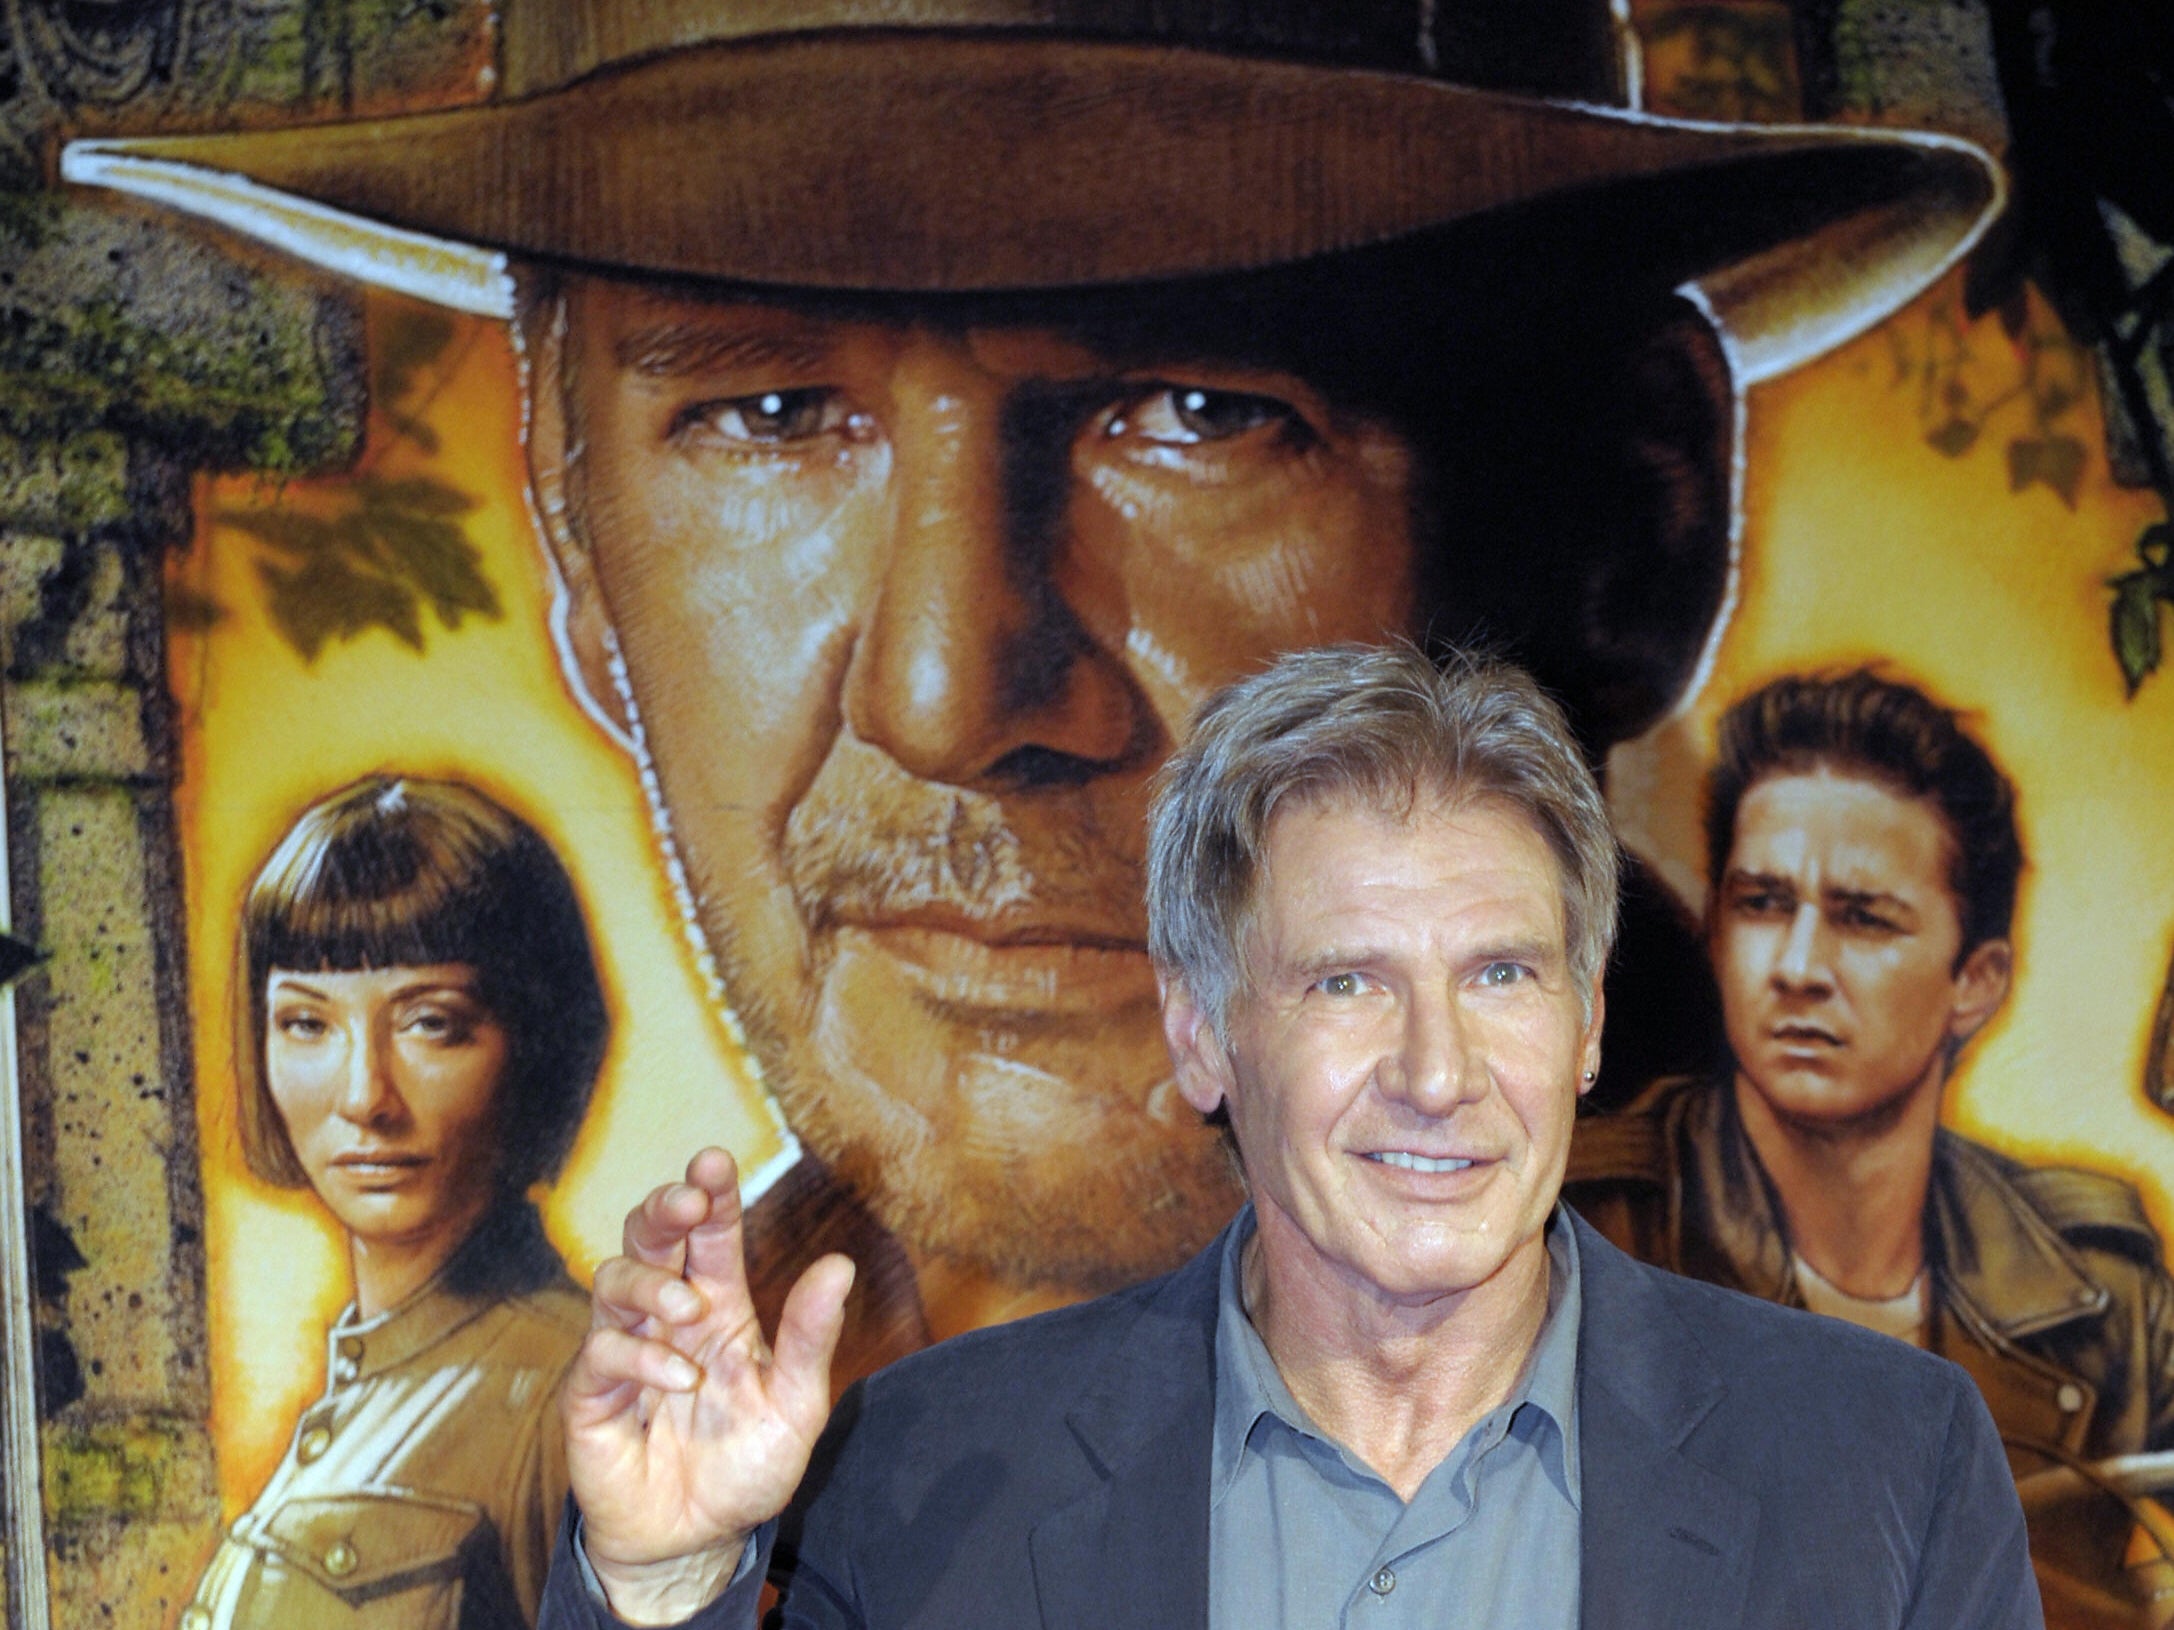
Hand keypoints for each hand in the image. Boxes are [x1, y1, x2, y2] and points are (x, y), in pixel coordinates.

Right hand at [562, 1147, 853, 1623]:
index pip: (710, 1235)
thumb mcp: (796, 1404)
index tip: (715, 1160)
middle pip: (650, 1237)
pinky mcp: (592, 1397)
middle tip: (689, 1200)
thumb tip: (840, 1265)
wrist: (699, 1539)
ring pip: (613, 1281)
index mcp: (719, 1305)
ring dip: (651, 1282)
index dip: (710, 1194)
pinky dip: (639, 1356)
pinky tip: (679, 1376)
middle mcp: (668, 1316)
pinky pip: (600, 1353)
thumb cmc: (746, 1463)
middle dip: (664, 1208)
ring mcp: (626, 1352)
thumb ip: (809, 1338)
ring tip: (689, 1310)